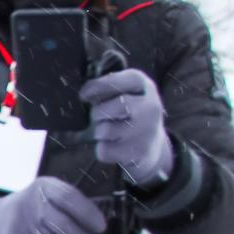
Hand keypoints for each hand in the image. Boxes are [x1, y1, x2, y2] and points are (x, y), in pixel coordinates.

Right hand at [0, 177, 109, 233]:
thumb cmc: (32, 208)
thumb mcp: (48, 196)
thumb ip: (70, 206)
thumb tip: (97, 229)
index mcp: (45, 187)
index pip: (70, 198)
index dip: (89, 214)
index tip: (102, 228)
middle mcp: (34, 204)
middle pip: (65, 225)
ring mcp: (24, 225)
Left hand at [82, 69, 173, 187]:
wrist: (151, 145)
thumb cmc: (129, 114)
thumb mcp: (125, 94)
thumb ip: (107, 89)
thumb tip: (85, 94)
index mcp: (145, 87)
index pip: (122, 81)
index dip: (99, 86)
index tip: (83, 95)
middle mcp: (150, 107)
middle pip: (115, 106)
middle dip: (97, 113)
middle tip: (99, 117)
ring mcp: (147, 131)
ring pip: (105, 130)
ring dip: (99, 132)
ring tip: (111, 132)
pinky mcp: (137, 153)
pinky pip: (104, 150)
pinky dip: (103, 149)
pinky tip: (115, 146)